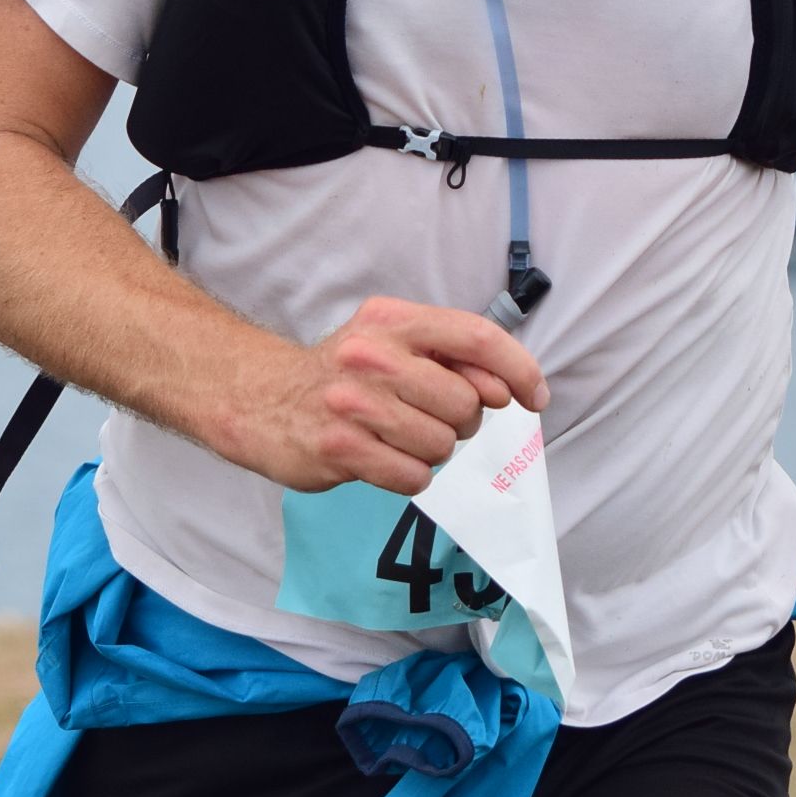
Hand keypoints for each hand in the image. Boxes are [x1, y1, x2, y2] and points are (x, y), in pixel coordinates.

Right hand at [216, 295, 548, 495]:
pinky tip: (385, 458)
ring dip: (433, 451)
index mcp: (393, 320)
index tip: (534, 397)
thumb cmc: (345, 373)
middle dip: (463, 421)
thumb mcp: (392, 341)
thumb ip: (450, 356)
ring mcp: (352, 403)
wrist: (261, 399)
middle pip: (465, 402)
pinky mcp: (338, 449)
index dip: (519, 369)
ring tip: (401, 436)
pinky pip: (413, 476)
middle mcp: (372, 355)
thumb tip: (506, 390)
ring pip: (442, 445)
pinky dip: (411, 475)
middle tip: (432, 417)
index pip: (477, 337)